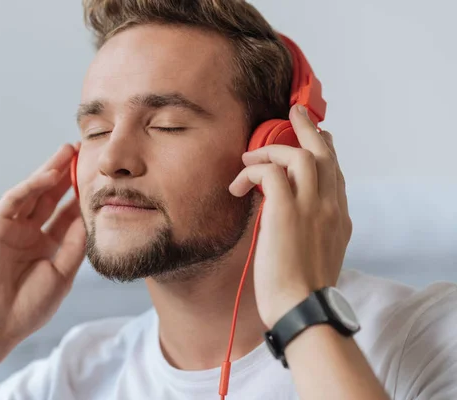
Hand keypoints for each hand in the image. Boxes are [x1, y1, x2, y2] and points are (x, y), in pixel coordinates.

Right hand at [0, 143, 85, 342]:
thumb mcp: (63, 274)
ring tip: (67, 152)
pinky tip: (49, 175)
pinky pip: (14, 200)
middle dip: (66, 175)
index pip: (66, 214)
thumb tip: (90, 218)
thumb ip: (75, 245)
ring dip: (49, 171)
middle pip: (50, 197)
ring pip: (33, 192)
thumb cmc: (30, 305)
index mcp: (46, 246)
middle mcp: (30, 233)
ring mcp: (12, 228)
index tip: (99, 179)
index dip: (80, 196)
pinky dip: (31, 186)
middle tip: (82, 153)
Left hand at [229, 105, 351, 327]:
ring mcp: (312, 206)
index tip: (310, 141)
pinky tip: (239, 184)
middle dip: (308, 128)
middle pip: (325, 152)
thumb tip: (288, 214)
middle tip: (294, 113)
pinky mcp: (287, 211)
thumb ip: (313, 229)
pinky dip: (254, 171)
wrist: (303, 308)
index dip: (323, 150)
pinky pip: (271, 172)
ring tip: (250, 154)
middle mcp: (331, 206)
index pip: (336, 171)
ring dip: (272, 148)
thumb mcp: (319, 253)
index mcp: (340, 217)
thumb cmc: (304, 288)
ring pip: (300, 154)